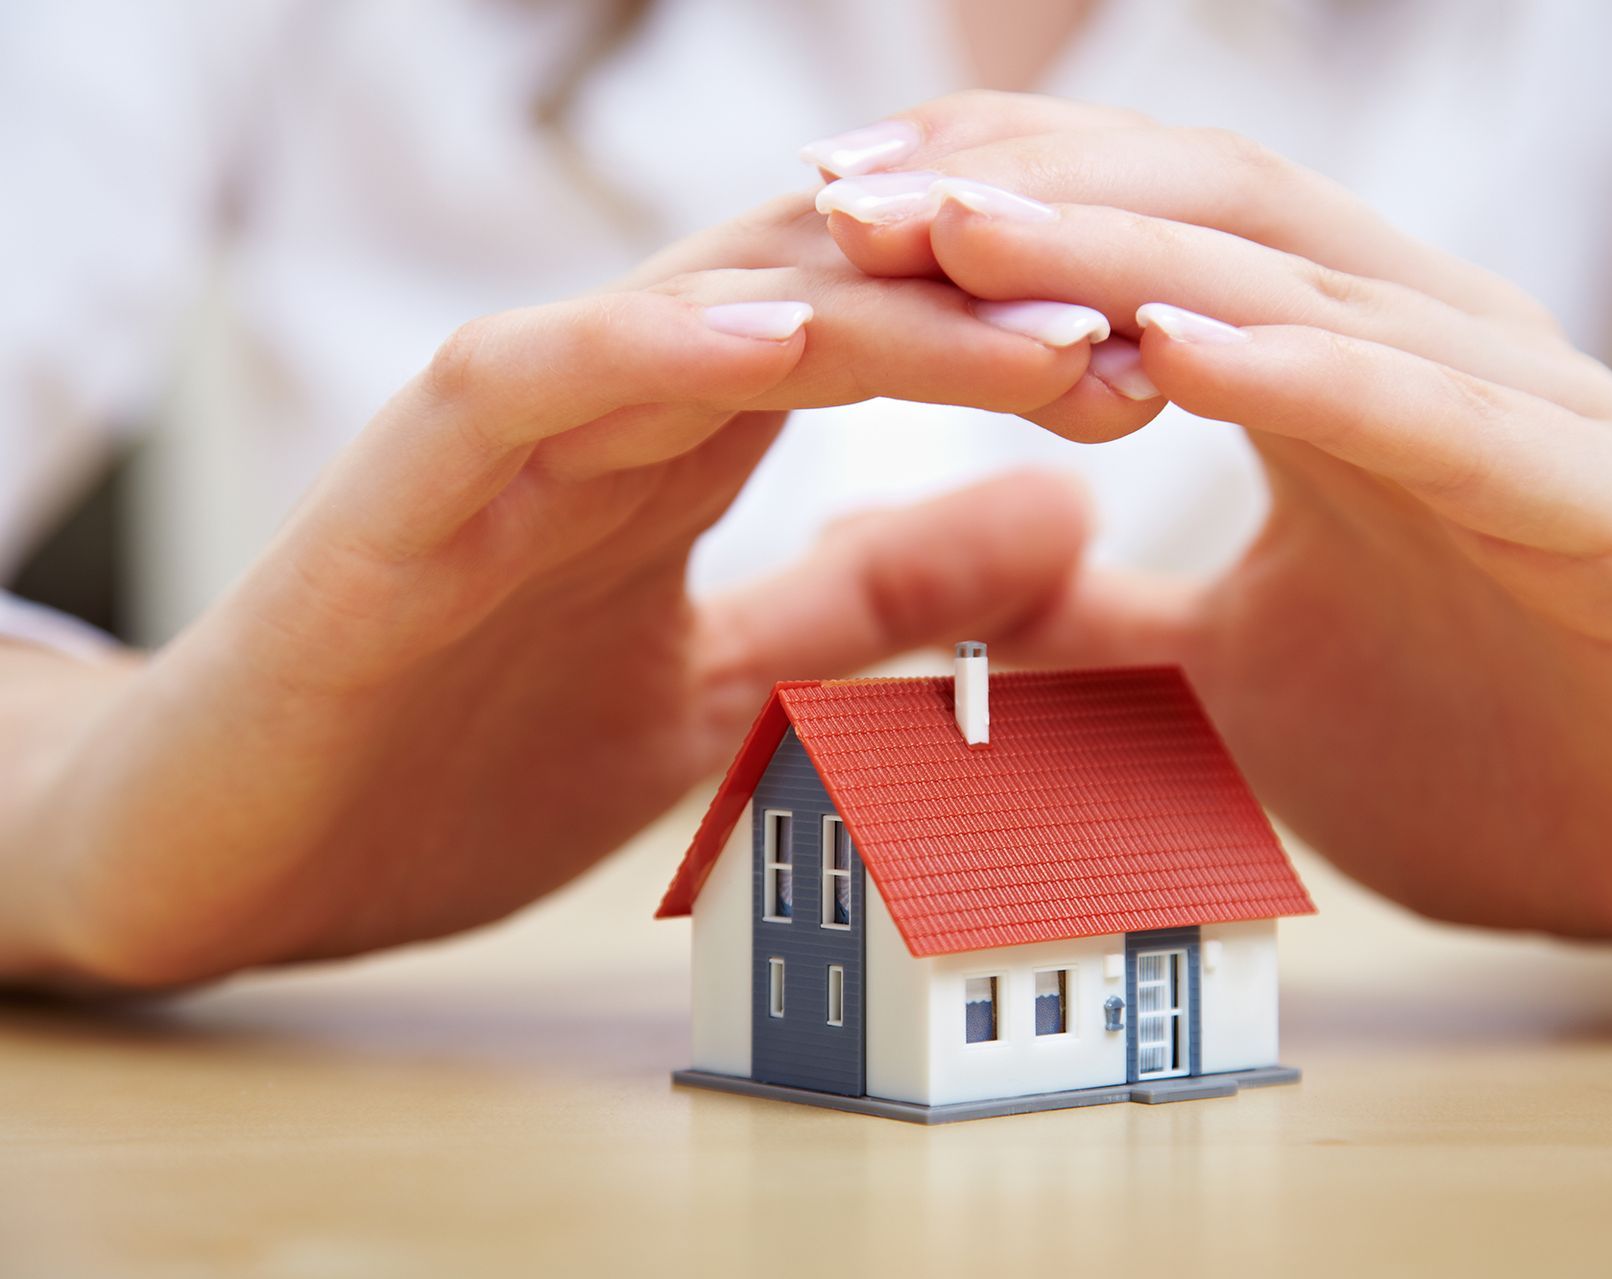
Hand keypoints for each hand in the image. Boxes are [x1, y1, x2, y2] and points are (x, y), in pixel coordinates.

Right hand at [0, 189, 1154, 989]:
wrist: (226, 852)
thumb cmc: (454, 760)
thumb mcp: (724, 686)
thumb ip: (870, 600)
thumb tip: (1063, 520)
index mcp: (682, 446)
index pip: (877, 348)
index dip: (1023, 346)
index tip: (1169, 370)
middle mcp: (603, 409)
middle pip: (821, 301)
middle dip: (988, 304)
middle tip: (1157, 318)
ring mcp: (498, 440)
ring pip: (700, 314)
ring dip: (871, 307)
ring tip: (1029, 309)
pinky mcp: (395, 496)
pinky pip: (526, 381)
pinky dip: (645, 348)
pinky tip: (776, 340)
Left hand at [817, 95, 1611, 973]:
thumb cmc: (1475, 744)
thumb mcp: (1225, 677)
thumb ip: (1094, 622)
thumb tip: (945, 590)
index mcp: (1339, 372)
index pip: (1153, 233)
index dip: (997, 200)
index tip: (830, 208)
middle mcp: (1427, 350)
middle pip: (1207, 214)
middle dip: (1023, 196)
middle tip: (847, 192)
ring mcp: (1522, 413)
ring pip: (1307, 291)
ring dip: (1125, 258)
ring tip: (961, 234)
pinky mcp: (1607, 506)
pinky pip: (1438, 418)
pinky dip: (1307, 376)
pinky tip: (1178, 349)